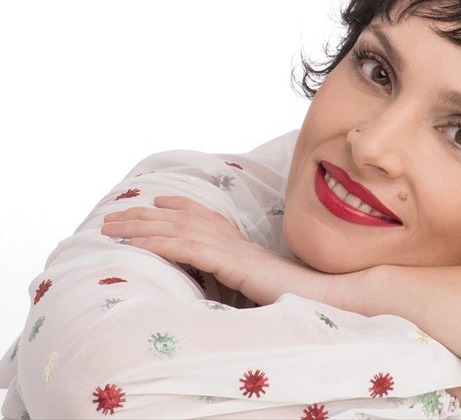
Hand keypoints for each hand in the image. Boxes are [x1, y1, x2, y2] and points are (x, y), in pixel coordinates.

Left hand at [101, 195, 328, 305]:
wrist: (317, 295)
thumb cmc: (291, 295)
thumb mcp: (258, 283)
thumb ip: (239, 277)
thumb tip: (226, 282)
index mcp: (238, 243)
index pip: (204, 215)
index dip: (178, 204)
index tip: (157, 199)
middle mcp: (231, 239)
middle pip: (181, 217)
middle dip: (144, 214)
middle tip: (112, 216)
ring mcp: (229, 249)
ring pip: (177, 229)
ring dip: (141, 226)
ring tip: (111, 227)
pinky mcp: (228, 262)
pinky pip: (187, 249)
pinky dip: (159, 243)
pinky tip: (137, 243)